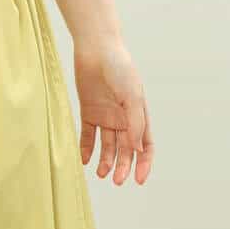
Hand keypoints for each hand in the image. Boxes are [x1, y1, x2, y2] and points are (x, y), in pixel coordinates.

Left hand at [73, 35, 152, 184]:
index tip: (139, 179)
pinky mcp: (88, 110)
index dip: (144, 163)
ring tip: (101, 173)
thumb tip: (136, 150)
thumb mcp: (131, 96)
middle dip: (122, 166)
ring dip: (105, 161)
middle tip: (116, 180)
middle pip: (125, 149)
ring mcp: (105, 115)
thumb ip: (135, 123)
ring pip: (107, 145)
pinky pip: (88, 134)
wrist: (96, 47)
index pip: (145, 145)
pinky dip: (86, 148)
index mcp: (139, 114)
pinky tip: (84, 160)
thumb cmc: (119, 68)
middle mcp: (123, 118)